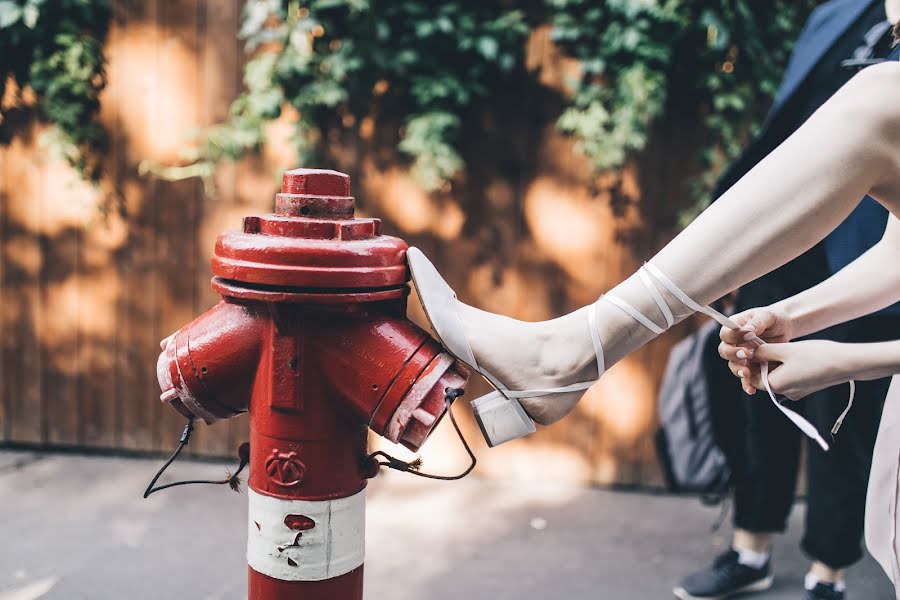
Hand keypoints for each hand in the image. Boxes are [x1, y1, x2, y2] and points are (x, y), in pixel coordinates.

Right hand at [718, 306, 793, 393]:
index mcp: (734, 328)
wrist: (784, 328)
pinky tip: (751, 390)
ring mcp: (741, 356)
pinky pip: (745, 377)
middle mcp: (734, 343)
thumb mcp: (767, 316)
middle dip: (733, 355)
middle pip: (725, 351)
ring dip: (738, 370)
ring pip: (733, 365)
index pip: (726, 334)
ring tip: (746, 373)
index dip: (734, 336)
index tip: (750, 335)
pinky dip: (747, 384)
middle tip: (745, 355)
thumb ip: (757, 322)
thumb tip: (749, 330)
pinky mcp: (751, 366)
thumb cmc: (772, 318)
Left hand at [726, 340, 851, 400]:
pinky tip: (790, 353)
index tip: (749, 348)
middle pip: (763, 377)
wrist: (847, 364)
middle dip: (761, 361)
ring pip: (776, 375)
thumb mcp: (785, 350)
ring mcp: (796, 391)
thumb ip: (763, 351)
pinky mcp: (805, 387)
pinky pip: (789, 376)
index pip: (751, 377)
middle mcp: (785, 392)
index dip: (748, 363)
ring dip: (773, 362)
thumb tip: (749, 352)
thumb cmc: (817, 356)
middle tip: (761, 344)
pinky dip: (785, 366)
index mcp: (776, 386)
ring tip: (778, 347)